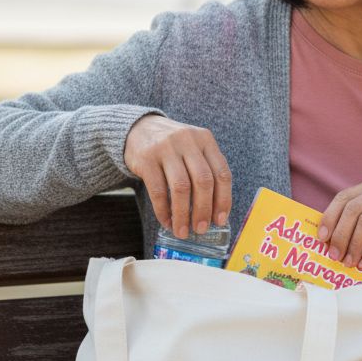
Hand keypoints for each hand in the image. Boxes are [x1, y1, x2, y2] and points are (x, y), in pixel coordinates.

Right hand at [123, 115, 230, 238]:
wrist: (138, 129)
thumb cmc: (172, 147)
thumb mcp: (193, 149)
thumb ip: (206, 172)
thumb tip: (214, 213)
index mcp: (205, 139)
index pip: (222, 173)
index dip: (223, 200)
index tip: (220, 220)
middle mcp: (187, 141)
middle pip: (203, 181)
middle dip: (204, 210)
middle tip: (201, 229)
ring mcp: (166, 148)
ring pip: (181, 188)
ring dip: (183, 215)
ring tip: (183, 231)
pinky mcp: (146, 159)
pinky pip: (158, 191)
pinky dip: (164, 211)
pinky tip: (167, 221)